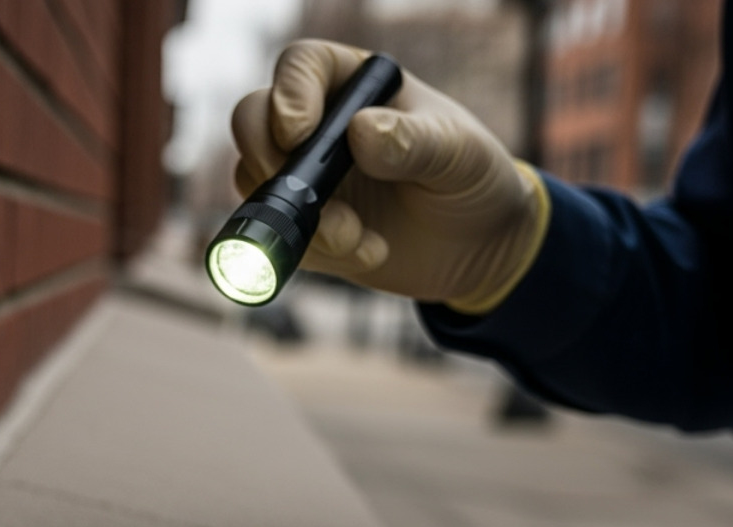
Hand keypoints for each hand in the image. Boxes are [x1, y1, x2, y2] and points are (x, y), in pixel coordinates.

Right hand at [230, 39, 548, 312]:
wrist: (480, 247)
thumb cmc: (474, 179)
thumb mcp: (459, 154)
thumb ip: (414, 140)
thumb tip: (360, 132)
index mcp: (356, 86)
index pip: (299, 68)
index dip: (287, 96)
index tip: (299, 135)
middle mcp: (321, 126)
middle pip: (252, 121)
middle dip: (268, 162)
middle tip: (308, 197)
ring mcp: (308, 178)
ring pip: (258, 186)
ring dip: (300, 220)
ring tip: (356, 237)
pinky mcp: (307, 228)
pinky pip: (281, 238)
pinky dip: (318, 252)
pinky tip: (370, 253)